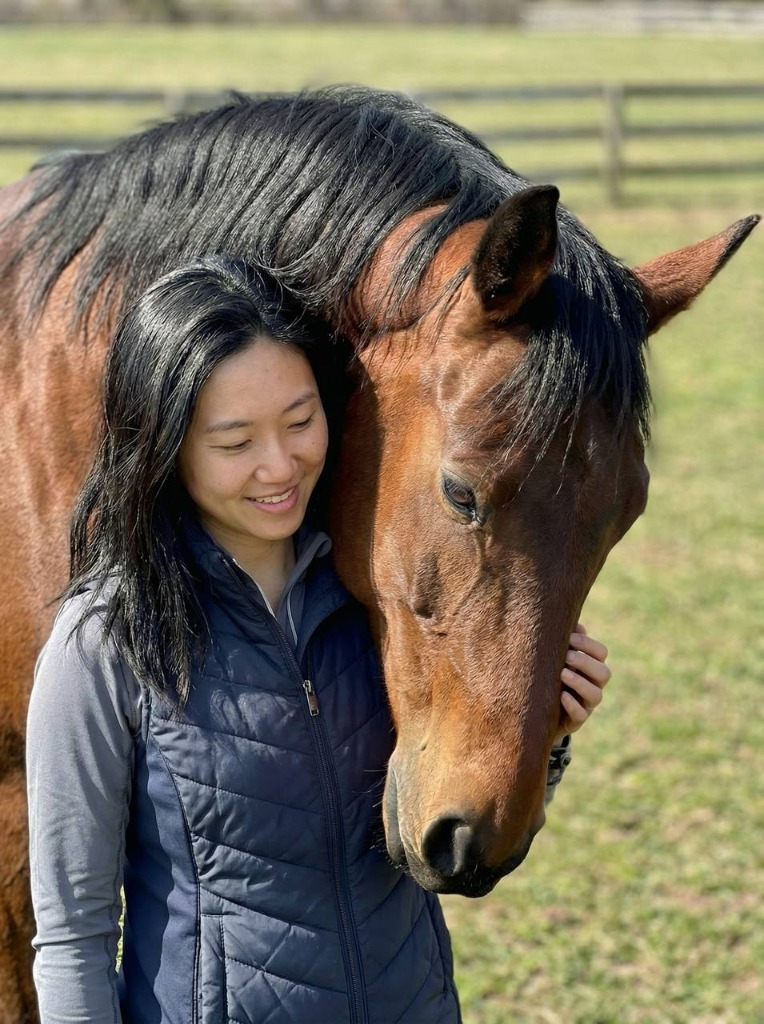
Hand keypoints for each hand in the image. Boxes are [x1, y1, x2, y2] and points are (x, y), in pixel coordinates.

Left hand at [554, 622, 610, 744]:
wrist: (536, 708)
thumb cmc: (548, 674)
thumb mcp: (555, 656)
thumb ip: (564, 641)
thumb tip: (575, 624)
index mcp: (591, 665)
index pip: (601, 652)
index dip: (588, 644)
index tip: (570, 637)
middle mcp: (593, 684)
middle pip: (604, 673)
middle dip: (585, 662)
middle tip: (567, 656)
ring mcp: (586, 704)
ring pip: (596, 695)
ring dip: (580, 682)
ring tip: (563, 674)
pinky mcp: (575, 721)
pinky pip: (581, 715)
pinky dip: (573, 705)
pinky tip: (561, 696)